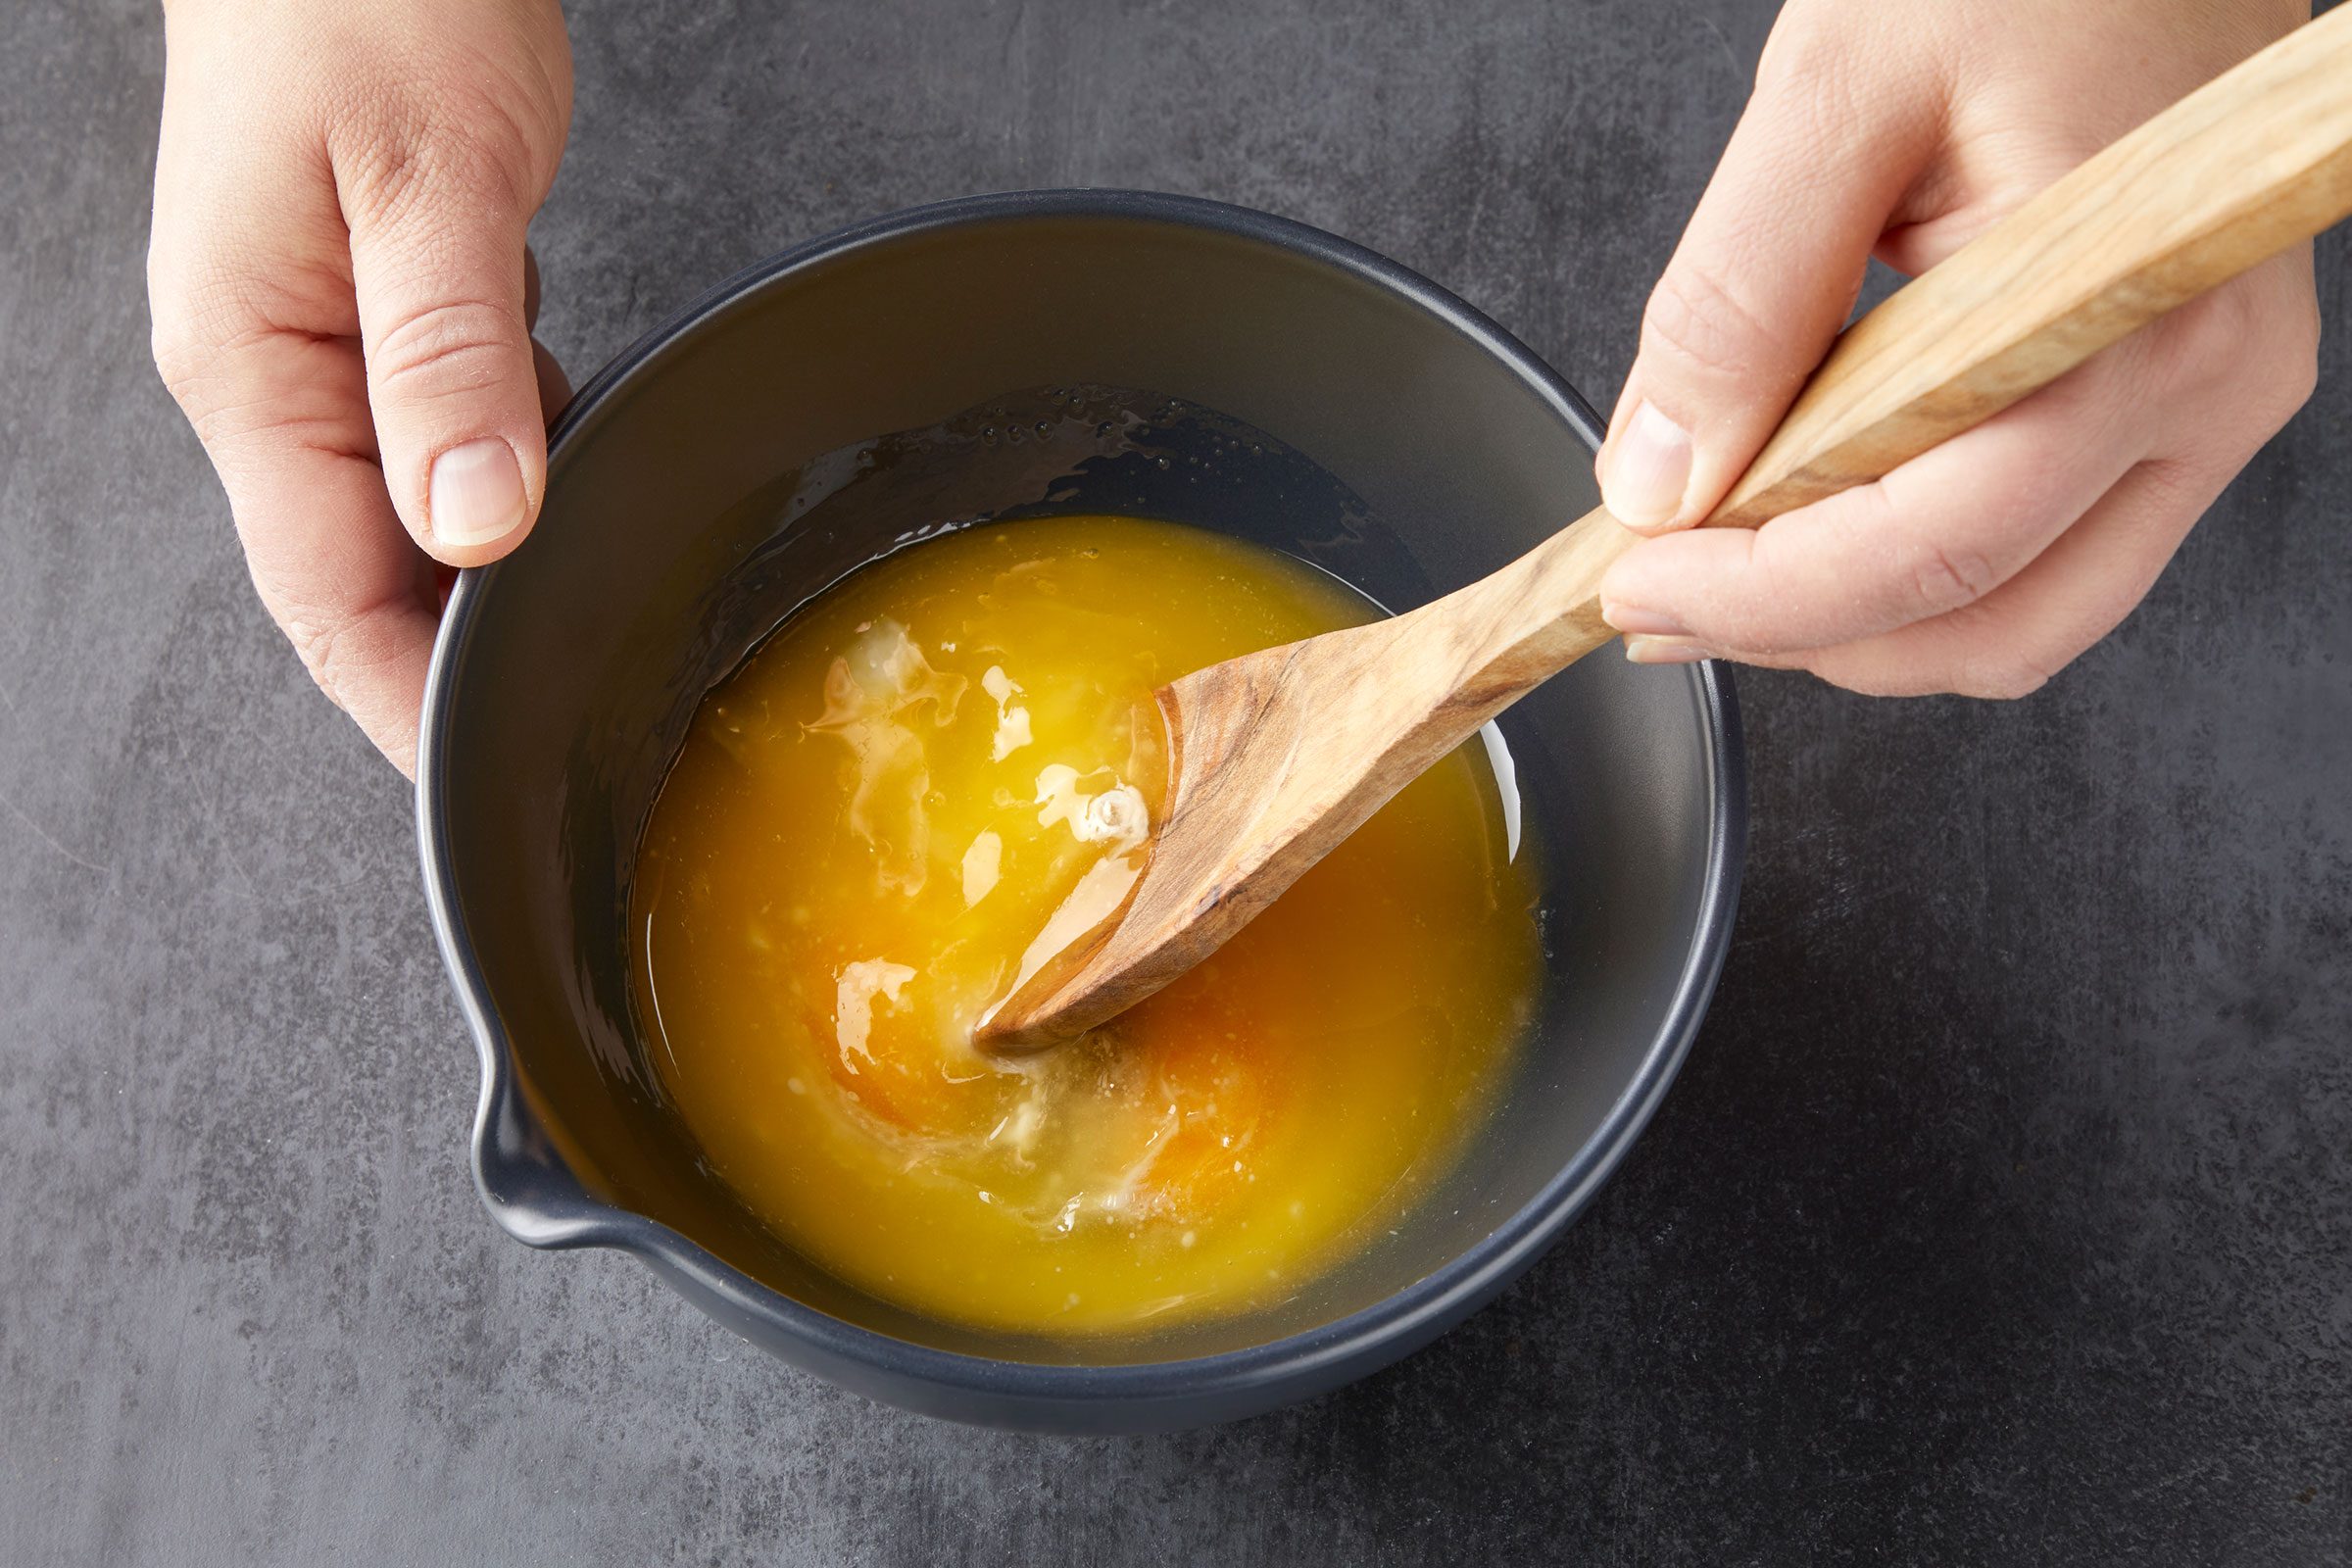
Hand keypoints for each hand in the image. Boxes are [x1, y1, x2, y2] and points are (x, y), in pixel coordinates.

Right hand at [148, 0, 572, 773]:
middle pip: (358, 576)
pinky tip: (566, 487)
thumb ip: (448, 354)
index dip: (406, 705)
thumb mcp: (425, 177)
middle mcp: (272, 372)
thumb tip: (473, 526)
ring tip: (574, 640)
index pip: (324, 595)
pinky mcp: (379, 311)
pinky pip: (439, 437)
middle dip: (449, 667)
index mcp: (251, 363)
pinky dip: (507, 480)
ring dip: (485, 581)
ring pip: (404, 515)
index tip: (482, 786)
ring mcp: (321, 344)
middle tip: (559, 735)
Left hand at [1596, 0, 2320, 696]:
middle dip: (1801, 636)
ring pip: (2024, 621)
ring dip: (1858, 626)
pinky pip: (2045, 559)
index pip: (1934, 548)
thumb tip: (1661, 482)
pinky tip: (1814, 521)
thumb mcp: (1832, 98)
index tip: (1637, 587)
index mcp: (2120, 318)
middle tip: (1660, 599)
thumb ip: (1736, 299)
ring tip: (1722, 568)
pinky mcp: (2175, 410)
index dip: (1764, 599)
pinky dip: (1913, 576)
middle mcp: (2198, 387)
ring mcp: (2203, 410)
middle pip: (1989, 624)